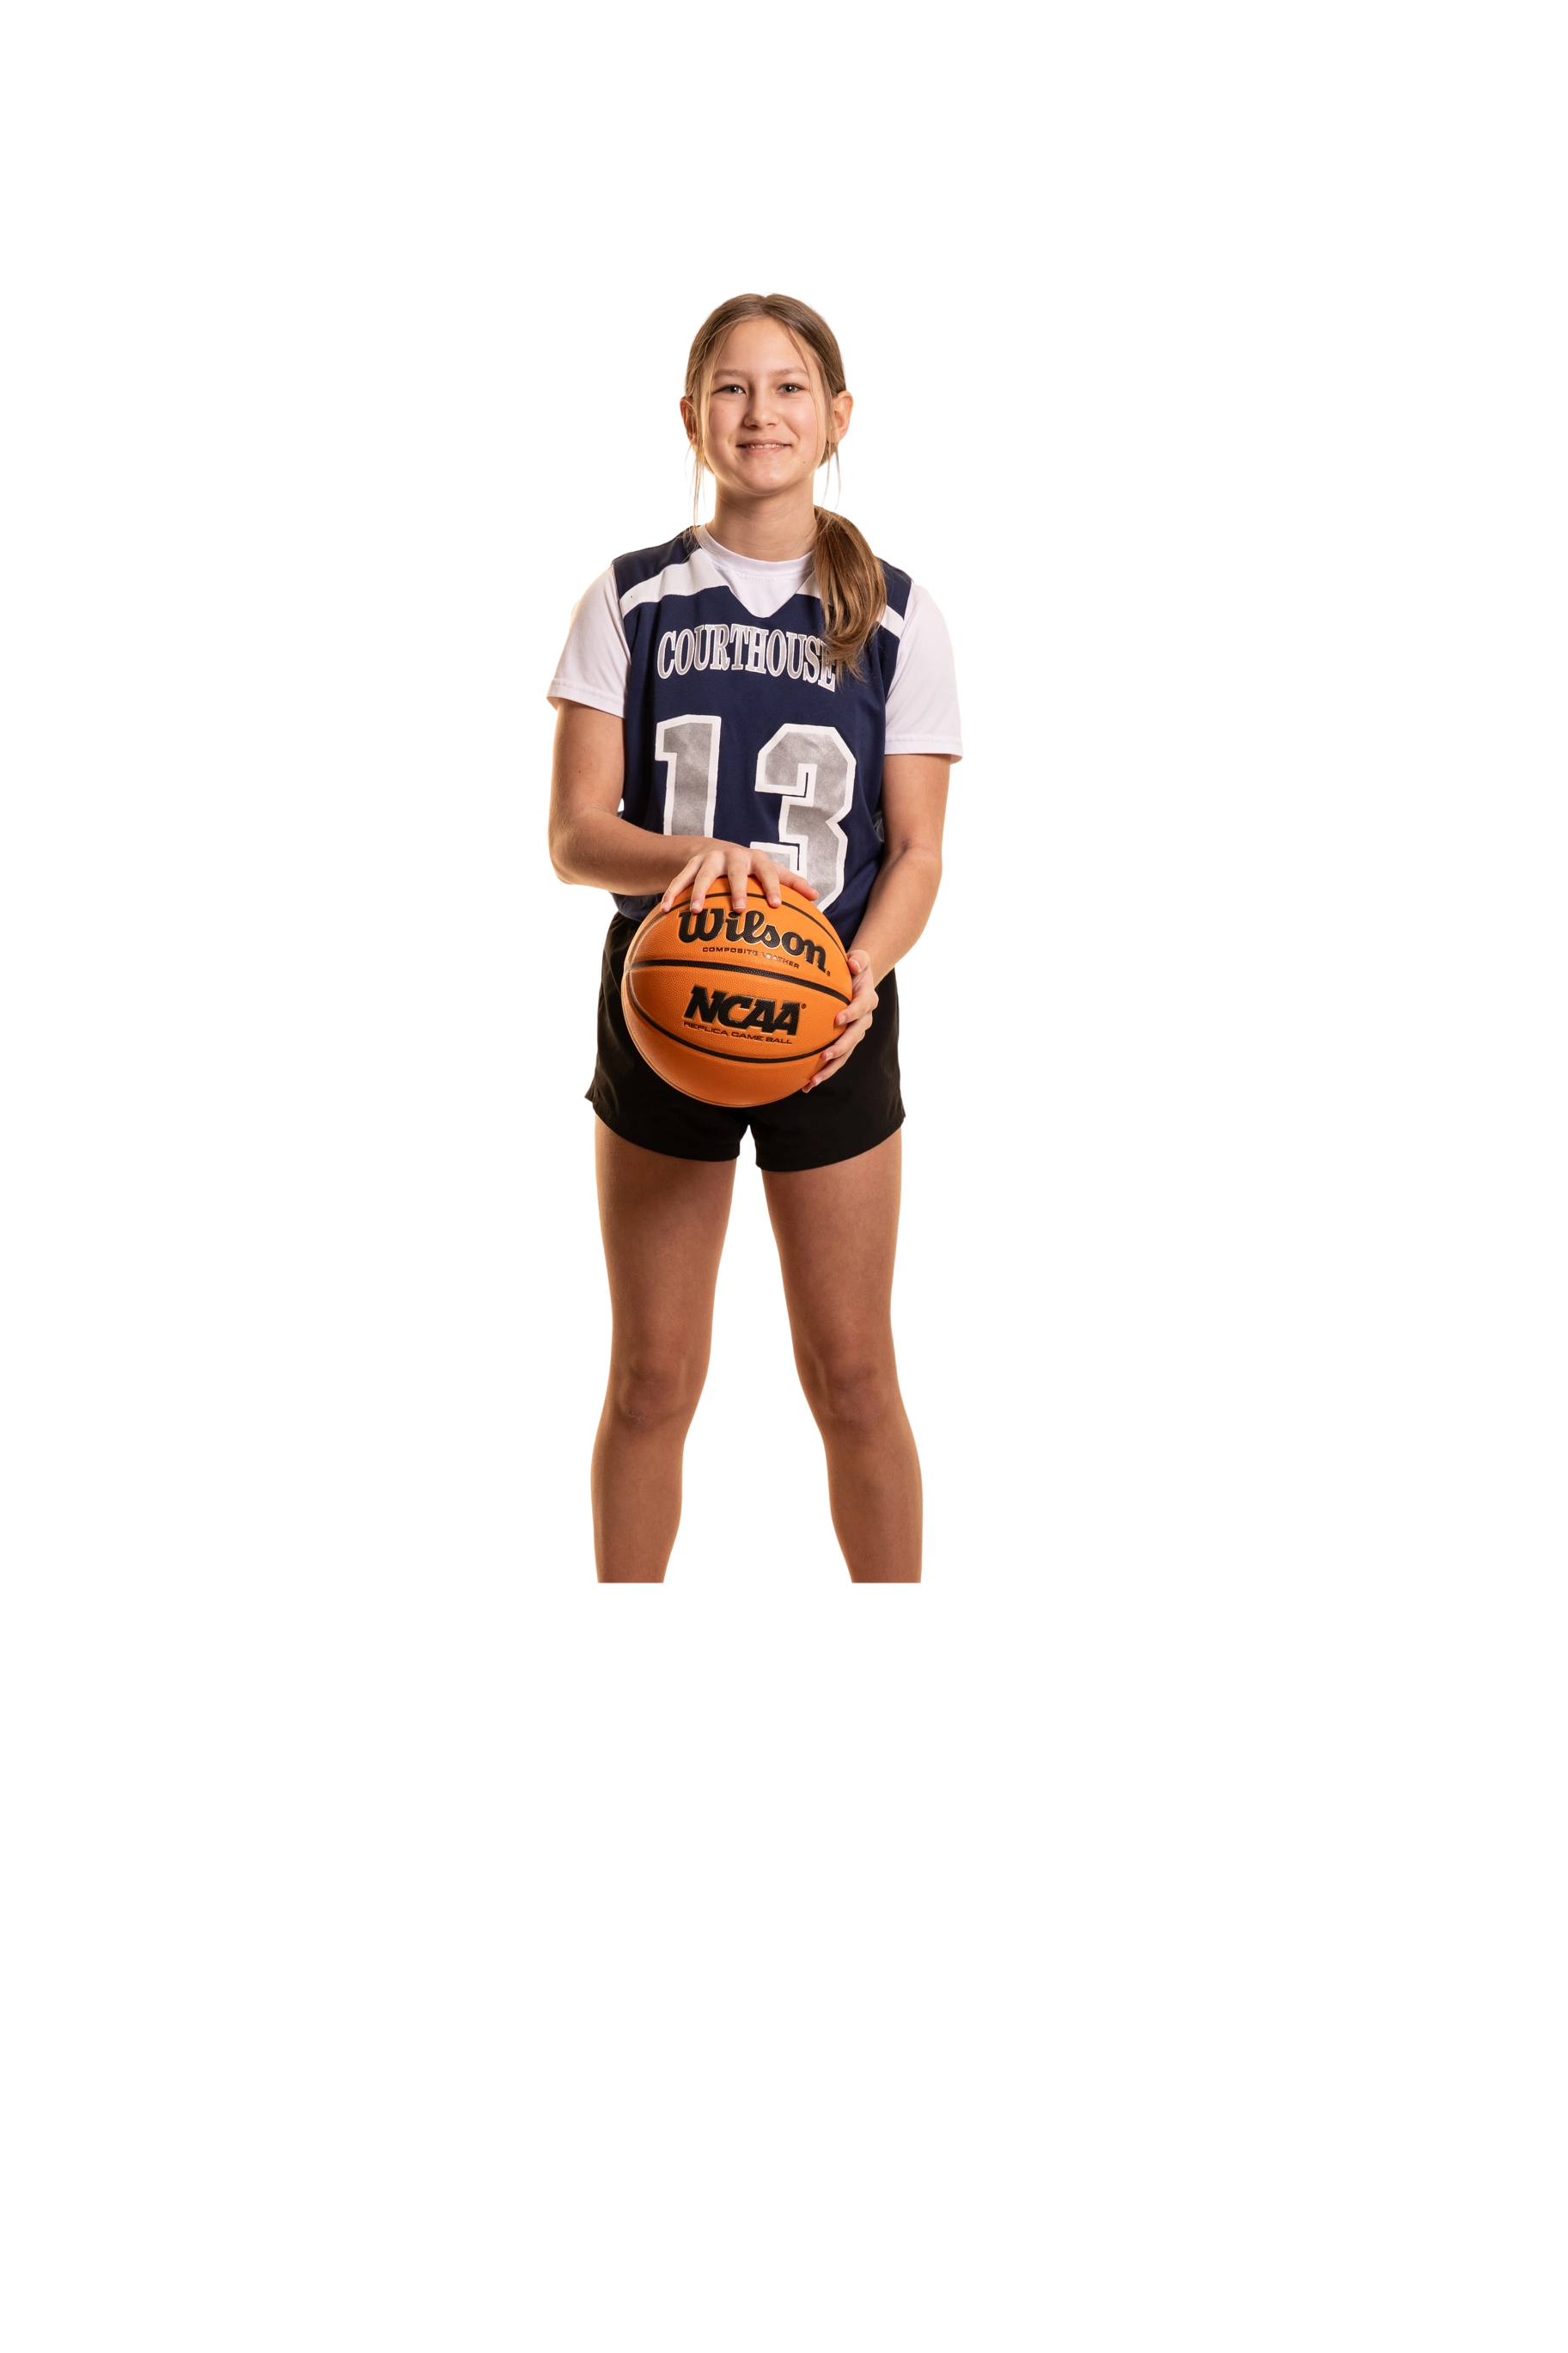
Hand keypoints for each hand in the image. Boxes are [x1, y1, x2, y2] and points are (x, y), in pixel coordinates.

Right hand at [658, 841, 819, 918]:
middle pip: (735, 870)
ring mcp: (709, 860)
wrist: (714, 850)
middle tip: (739, 909)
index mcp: (755, 859)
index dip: (773, 886)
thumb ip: (791, 883)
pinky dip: (673, 894)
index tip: (776, 905)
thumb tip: (816, 896)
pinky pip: (679, 880)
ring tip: (695, 911)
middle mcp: (732, 856)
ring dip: (699, 892)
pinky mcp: (690, 865)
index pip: (768, 870)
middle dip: (737, 888)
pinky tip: (665, 910)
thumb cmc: (750, 869)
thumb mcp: (769, 871)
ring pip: (703, 875)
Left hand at [804, 951, 877, 1090]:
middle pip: (854, 1037)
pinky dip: (822, 1071)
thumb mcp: (860, 958)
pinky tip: (806, 1084)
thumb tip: (852, 964)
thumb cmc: (855, 968)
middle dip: (840, 1048)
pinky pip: (835, 1059)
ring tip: (813, 1081)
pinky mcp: (844, 1042)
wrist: (859, 981)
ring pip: (845, 1054)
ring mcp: (854, 1034)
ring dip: (830, 1068)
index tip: (837, 1019)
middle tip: (825, 1055)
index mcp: (867, 1000)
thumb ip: (859, 958)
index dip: (851, 1013)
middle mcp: (863, 1020)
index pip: (862, 1007)